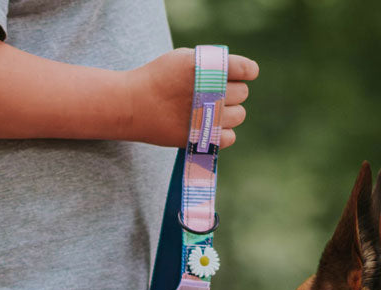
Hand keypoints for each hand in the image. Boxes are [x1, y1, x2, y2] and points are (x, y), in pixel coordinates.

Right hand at [125, 48, 258, 148]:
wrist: (132, 105)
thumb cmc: (158, 79)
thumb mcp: (183, 59)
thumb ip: (211, 65)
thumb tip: (235, 75)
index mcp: (206, 68)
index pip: (244, 70)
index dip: (248, 71)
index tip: (246, 73)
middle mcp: (209, 93)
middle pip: (242, 93)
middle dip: (233, 91)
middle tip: (215, 93)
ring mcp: (206, 117)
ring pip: (239, 115)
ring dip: (231, 112)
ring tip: (214, 110)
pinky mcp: (201, 138)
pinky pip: (230, 137)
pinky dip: (225, 133)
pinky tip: (212, 126)